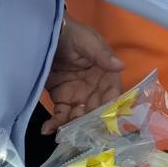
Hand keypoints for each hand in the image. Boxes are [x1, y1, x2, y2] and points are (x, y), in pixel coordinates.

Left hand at [43, 19, 123, 134]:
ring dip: (72, 126)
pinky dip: (55, 124)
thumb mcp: (88, 42)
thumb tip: (120, 66)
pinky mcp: (61, 99)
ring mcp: (77, 95)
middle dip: (89, 123)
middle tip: (80, 133)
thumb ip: (101, 55)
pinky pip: (60, 115)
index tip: (105, 121)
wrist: (47, 33)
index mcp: (106, 75)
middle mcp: (95, 89)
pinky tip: (48, 129)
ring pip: (78, 116)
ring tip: (62, 133)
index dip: (111, 108)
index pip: (113, 94)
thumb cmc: (73, 34)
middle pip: (96, 110)